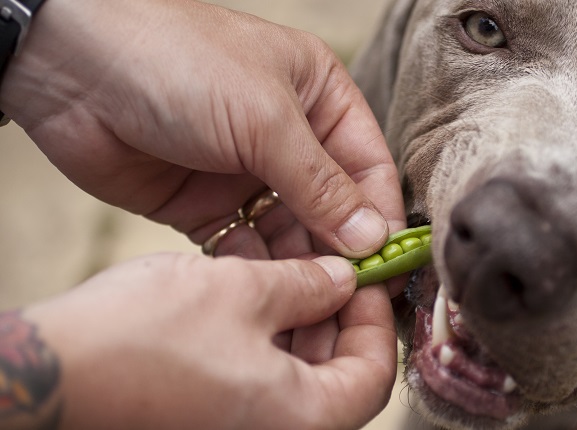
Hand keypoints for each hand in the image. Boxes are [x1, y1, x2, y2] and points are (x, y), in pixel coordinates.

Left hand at [0, 0, 405, 261]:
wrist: (73, 68)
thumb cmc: (177, 60)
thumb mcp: (266, 118)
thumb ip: (320, 184)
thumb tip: (370, 237)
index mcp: (317, 97)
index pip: (367, 165)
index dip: (380, 215)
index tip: (389, 263)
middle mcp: (286, 138)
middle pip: (332, 207)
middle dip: (341, 249)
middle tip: (352, 294)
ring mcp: (244, 173)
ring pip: (290, 233)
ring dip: (301, 266)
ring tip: (312, 302)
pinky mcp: (205, 206)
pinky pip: (244, 247)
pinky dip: (256, 270)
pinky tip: (264, 290)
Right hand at [15, 254, 394, 429]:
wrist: (52, 371)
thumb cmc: (144, 339)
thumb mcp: (243, 291)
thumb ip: (308, 284)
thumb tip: (343, 278)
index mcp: (300, 418)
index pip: (373, 375)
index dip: (375, 318)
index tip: (365, 276)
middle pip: (337, 372)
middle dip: (337, 312)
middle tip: (330, 263)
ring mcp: (239, 422)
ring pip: (296, 368)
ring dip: (301, 316)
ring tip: (292, 266)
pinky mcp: (210, 409)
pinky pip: (259, 371)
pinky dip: (267, 331)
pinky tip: (256, 286)